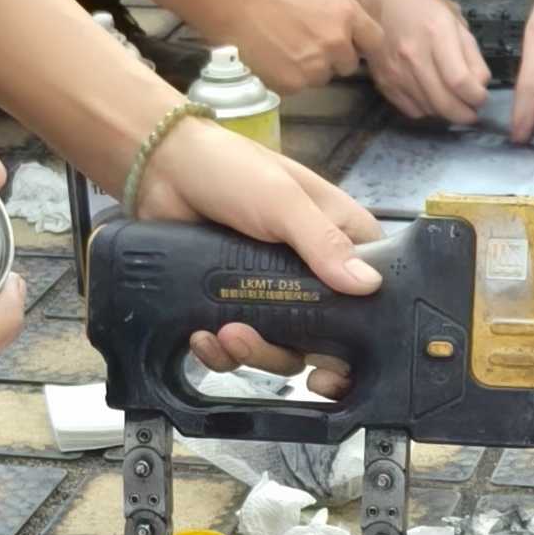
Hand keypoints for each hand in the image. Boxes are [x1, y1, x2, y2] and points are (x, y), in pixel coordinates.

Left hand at [139, 119, 380, 397]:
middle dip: (301, 355)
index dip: (365, 332)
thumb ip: (323, 242)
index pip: (372, 293)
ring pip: (281, 347)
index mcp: (340, 239)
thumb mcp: (282, 201)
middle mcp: (312, 272)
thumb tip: (370, 287)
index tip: (342, 364)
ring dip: (255, 352)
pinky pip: (236, 345)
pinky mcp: (232, 303)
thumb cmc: (232, 171)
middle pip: (327, 335)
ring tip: (226, 335)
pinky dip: (220, 351)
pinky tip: (203, 337)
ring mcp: (272, 291)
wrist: (161, 170)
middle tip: (277, 360)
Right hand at [229, 0, 376, 93]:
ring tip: (283, 50)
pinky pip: (297, 86)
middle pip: (347, 64)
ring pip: (322, 77)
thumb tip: (345, 28)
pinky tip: (270, 58)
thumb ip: (336, 11)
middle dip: (332, 57)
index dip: (360, 42)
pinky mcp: (292, 85)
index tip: (349, 43)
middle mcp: (337, 43)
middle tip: (306, 44)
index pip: (374, 40)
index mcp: (346, 13)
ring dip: (309, 69)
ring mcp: (315, 67)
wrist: (231, 0)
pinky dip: (287, 77)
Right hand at [361, 0, 490, 127]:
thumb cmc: (425, 9)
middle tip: (472, 110)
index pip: (460, 81)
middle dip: (465, 114)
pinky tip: (432, 97)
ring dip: (446, 112)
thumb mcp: (456, 24)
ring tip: (453, 101)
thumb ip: (472, 56)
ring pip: (429, 110)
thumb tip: (479, 87)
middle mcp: (413, 55)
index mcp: (436, 34)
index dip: (476, 97)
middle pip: (444, 103)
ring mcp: (395, 72)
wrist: (382, 1)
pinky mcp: (383, 83)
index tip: (481, 96)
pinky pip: (411, 111)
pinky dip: (427, 110)